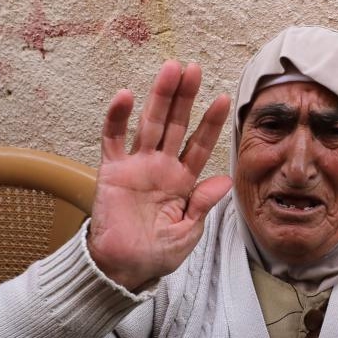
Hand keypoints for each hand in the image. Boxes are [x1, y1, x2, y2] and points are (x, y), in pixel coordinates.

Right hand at [87, 61, 231, 290]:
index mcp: (182, 182)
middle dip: (185, 97)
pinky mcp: (112, 171)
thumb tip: (226, 179)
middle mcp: (160, 167)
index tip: (224, 99)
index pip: (199, 145)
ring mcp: (136, 166)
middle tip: (194, 68)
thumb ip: (203, 204)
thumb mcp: (188, 231)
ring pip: (149, 124)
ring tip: (171, 70)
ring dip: (160, 97)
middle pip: (176, 125)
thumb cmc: (156, 254)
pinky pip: (112, 139)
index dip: (211, 123)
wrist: (123, 269)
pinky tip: (125, 95)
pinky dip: (116, 118)